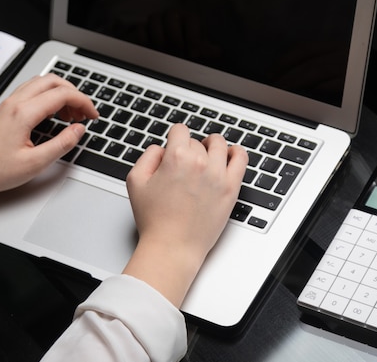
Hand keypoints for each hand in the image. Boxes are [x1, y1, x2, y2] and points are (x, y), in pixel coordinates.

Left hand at [0, 74, 97, 234]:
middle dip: (74, 94)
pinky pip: (31, 92)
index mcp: (23, 113)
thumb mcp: (35, 163)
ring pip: (41, 83)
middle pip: (53, 81)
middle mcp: (15, 103)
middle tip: (84, 114)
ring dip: (60, 94)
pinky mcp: (5, 109)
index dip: (83, 103)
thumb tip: (78, 130)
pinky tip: (53, 115)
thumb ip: (61, 144)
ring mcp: (8, 104)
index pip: (62, 95)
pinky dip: (48, 97)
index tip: (93, 116)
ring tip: (70, 115)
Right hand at [123, 123, 247, 306]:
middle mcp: (199, 162)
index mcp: (176, 157)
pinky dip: (236, 152)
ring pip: (219, 145)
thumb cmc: (154, 220)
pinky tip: (230, 155)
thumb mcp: (135, 181)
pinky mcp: (231, 188)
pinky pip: (241, 158)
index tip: (174, 145)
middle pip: (196, 141)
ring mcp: (219, 175)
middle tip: (183, 166)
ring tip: (206, 155)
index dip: (174, 137)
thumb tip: (162, 148)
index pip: (180, 130)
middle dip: (188, 149)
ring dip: (211, 146)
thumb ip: (148, 156)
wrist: (172, 247)